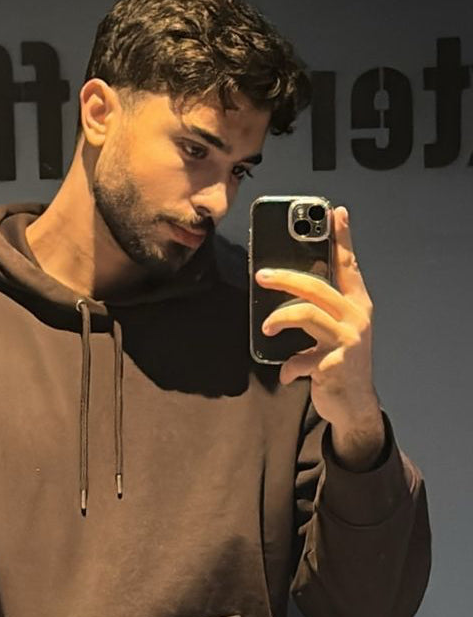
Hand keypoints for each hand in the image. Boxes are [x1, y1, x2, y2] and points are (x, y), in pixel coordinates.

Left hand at [255, 206, 384, 470]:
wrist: (354, 404)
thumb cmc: (338, 359)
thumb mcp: (334, 328)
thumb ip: (318, 306)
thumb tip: (279, 282)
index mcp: (356, 303)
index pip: (348, 264)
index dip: (342, 238)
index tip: (336, 211)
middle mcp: (356, 317)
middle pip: (316, 286)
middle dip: (285, 277)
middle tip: (261, 275)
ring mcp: (348, 340)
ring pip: (307, 313)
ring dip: (279, 318)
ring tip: (265, 328)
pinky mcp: (335, 365)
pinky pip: (301, 358)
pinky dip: (288, 367)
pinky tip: (284, 374)